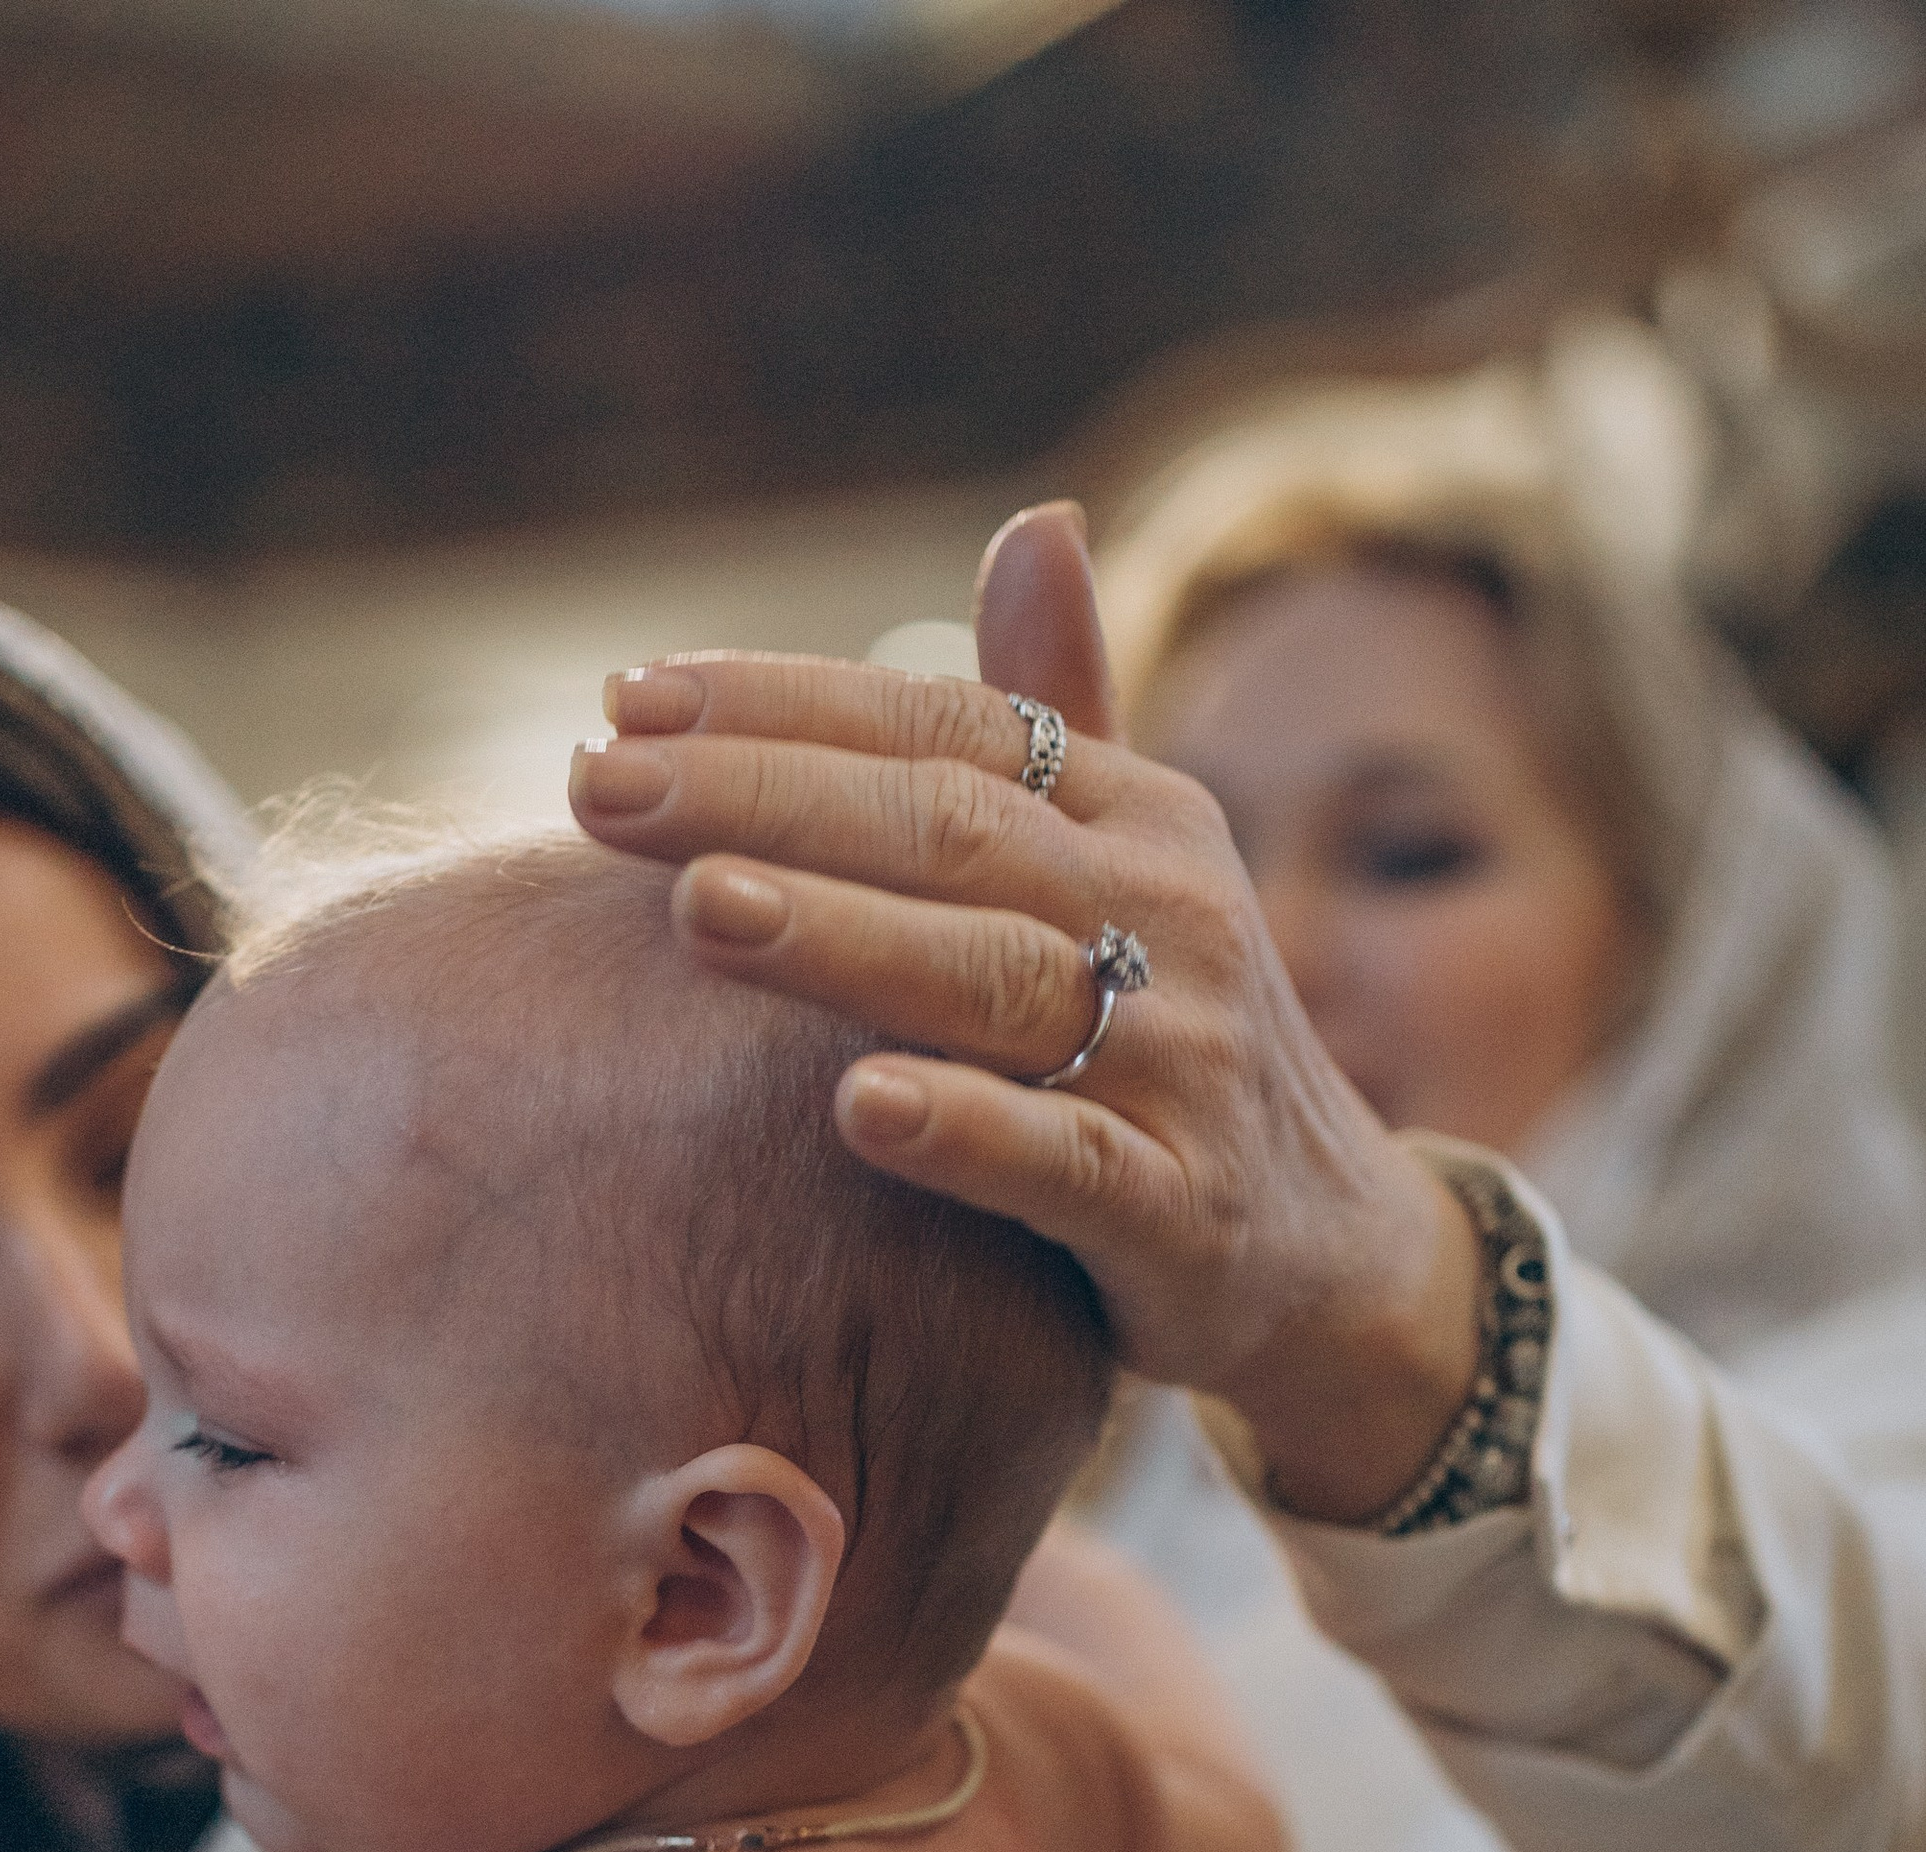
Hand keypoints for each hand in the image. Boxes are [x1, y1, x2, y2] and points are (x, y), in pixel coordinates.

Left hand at [569, 501, 1483, 1523]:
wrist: (1329, 1253)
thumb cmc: (1173, 1043)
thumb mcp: (1133, 869)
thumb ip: (1062, 716)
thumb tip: (1033, 523)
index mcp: (1133, 816)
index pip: (945, 732)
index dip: (786, 707)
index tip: (626, 696)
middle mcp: (1164, 914)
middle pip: (948, 835)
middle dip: (764, 802)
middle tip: (596, 785)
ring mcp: (1179, 1064)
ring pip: (995, 983)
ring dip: (841, 941)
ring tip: (694, 909)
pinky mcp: (1179, 1211)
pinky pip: (1063, 1163)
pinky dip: (966, 1132)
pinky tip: (854, 1110)